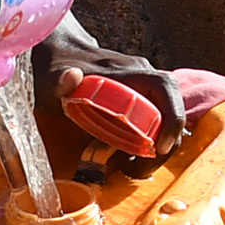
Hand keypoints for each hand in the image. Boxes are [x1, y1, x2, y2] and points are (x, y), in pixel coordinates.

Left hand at [41, 22, 190, 159]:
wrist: (58, 56)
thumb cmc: (56, 68)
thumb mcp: (52, 77)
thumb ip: (59, 80)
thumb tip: (71, 76)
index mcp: (128, 71)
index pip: (164, 88)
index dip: (172, 117)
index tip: (160, 147)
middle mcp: (142, 77)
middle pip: (171, 110)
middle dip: (166, 142)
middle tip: (140, 168)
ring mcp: (142, 88)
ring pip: (165, 119)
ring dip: (156, 146)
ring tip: (130, 168)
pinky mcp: (138, 100)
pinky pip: (154, 122)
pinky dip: (147, 143)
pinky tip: (126, 158)